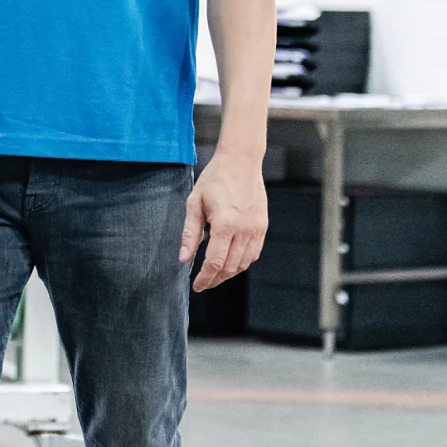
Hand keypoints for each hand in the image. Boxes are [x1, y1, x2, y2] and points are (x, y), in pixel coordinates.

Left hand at [178, 147, 267, 291]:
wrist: (241, 161)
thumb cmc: (215, 179)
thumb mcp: (195, 203)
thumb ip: (190, 233)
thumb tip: (183, 259)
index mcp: (225, 225)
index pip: (215, 263)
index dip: (205, 278)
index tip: (197, 285)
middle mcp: (244, 230)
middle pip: (230, 267)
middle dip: (215, 279)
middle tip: (203, 283)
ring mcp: (256, 229)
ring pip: (243, 263)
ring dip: (228, 273)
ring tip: (215, 275)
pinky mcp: (263, 227)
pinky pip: (254, 254)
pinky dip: (242, 262)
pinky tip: (230, 262)